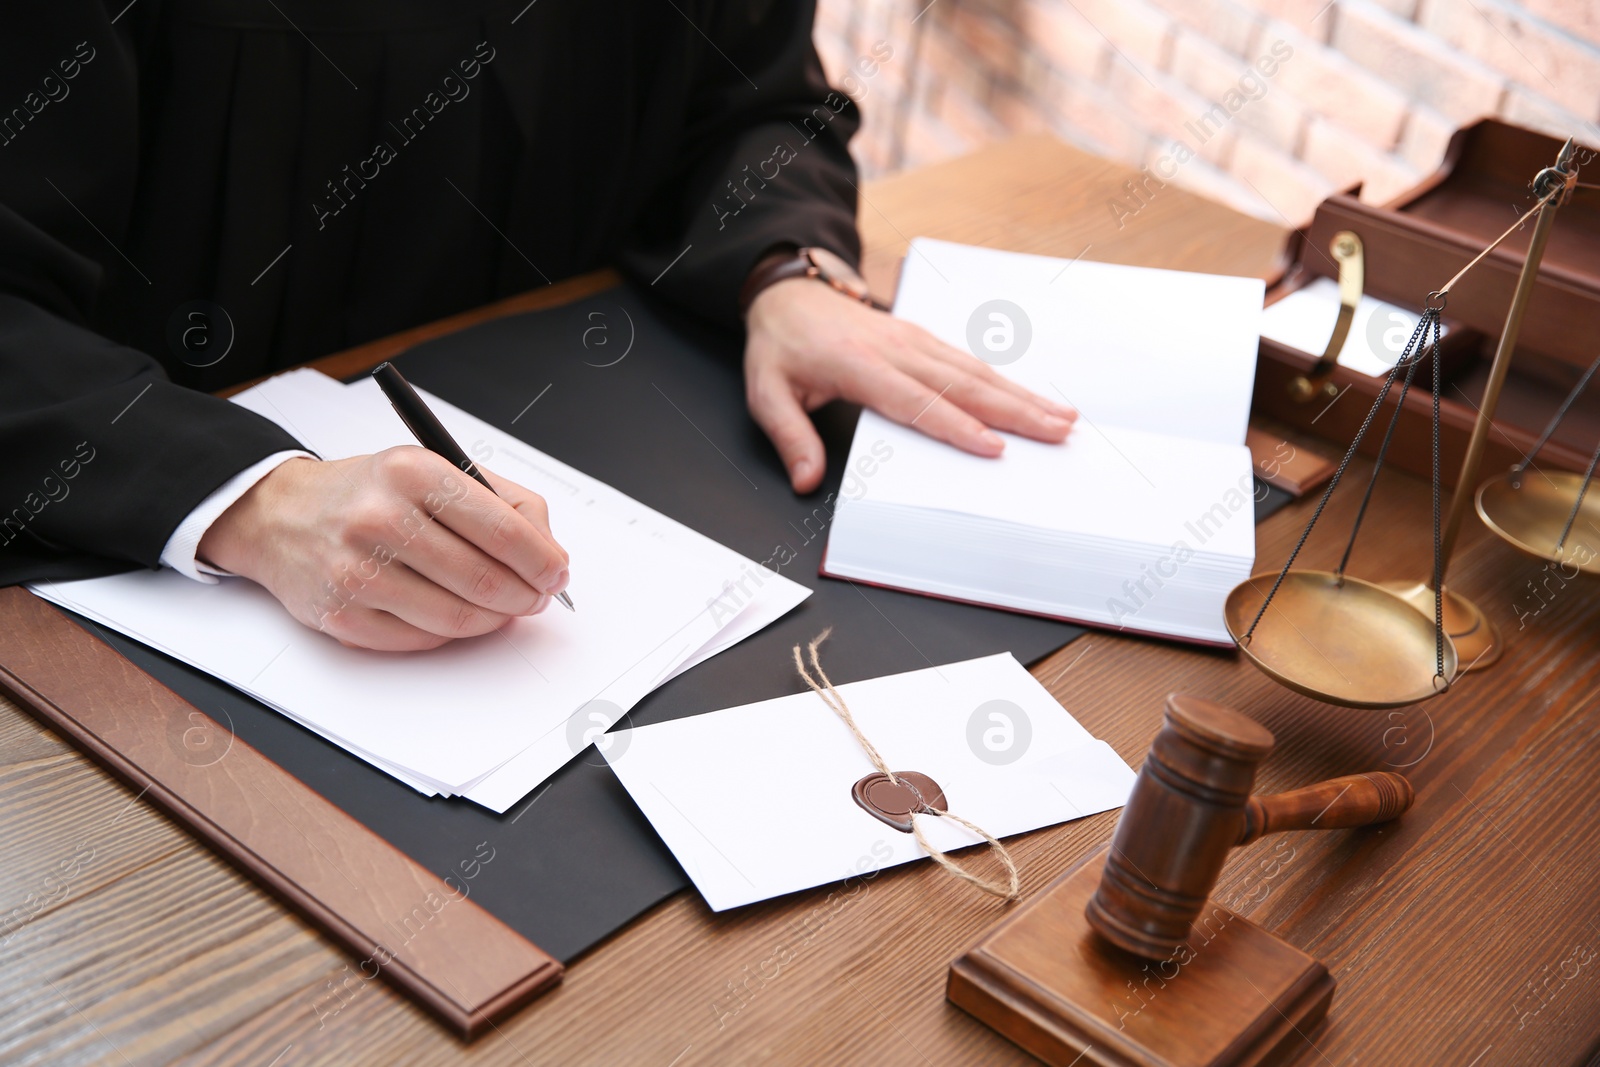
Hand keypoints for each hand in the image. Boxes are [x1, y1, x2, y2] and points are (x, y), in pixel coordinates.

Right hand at [199, 450, 569, 650]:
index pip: (503, 529)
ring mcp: (356, 570)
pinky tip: (453, 613)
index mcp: (413, 472)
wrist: (281, 514)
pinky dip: (450, 633)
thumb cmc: (369, 493)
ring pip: (457, 618)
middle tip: (535, 597)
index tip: (556, 573)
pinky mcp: (342, 615)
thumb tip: (549, 553)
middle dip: (524, 596)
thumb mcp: (434, 469)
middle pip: (484, 580)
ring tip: (501, 608)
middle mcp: (381, 518)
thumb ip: (502, 502)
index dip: (543, 561)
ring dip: (493, 620)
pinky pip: (421, 640)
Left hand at [743, 278, 1076, 492]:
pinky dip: (1007, 382)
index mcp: (858, 365)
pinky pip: (969, 363)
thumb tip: (807, 480)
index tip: (993, 448)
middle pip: (963, 385)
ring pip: (976, 372)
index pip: (915, 402)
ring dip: (1022, 396)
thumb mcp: (766, 393)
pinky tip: (1034, 397)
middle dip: (1015, 411)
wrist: (789, 294)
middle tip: (1057, 433)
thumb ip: (789, 437)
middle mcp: (896, 349)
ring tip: (1063, 417)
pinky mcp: (923, 338)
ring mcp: (915, 340)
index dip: (956, 426)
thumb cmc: (781, 347)